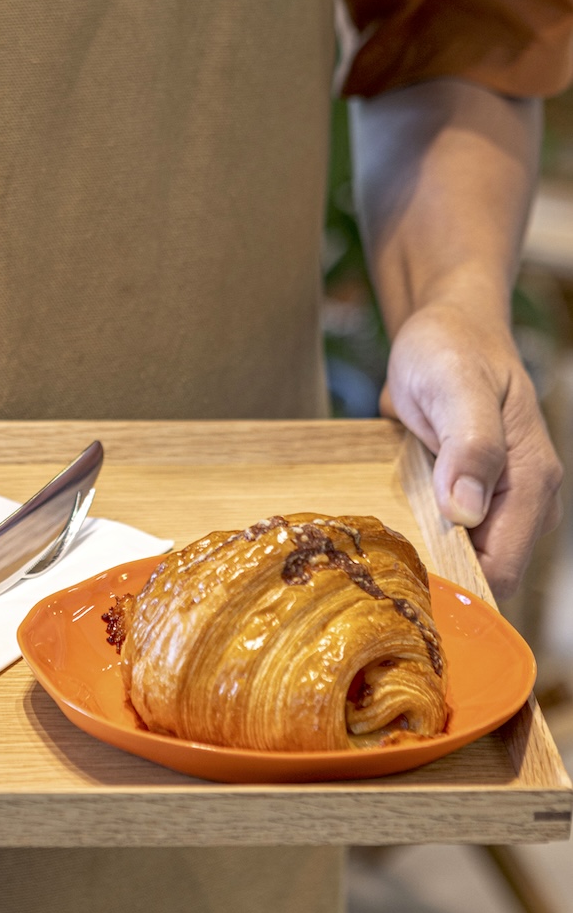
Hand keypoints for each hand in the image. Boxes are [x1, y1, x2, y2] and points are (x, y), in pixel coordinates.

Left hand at [382, 301, 561, 602]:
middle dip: (436, 577)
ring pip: (461, 564)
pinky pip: (443, 542)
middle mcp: (523, 503)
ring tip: (380, 545)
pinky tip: (387, 530)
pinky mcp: (467, 502)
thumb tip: (467, 512)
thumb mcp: (457, 386)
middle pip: (481, 576)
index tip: (403, 580)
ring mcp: (495, 505)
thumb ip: (471, 446)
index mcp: (532, 483)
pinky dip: (416, 541)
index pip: (501, 569)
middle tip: (380, 563)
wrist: (446, 329)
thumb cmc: (453, 349)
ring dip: (423, 561)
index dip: (456, 583)